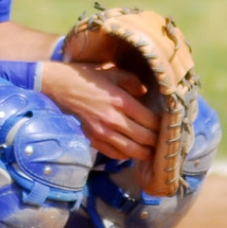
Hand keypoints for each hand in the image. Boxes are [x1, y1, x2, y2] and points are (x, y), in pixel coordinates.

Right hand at [40, 60, 158, 162]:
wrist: (60, 86)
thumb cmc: (87, 77)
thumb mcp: (112, 72)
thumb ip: (132, 81)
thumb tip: (145, 92)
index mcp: (121, 101)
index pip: (150, 121)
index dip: (161, 126)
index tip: (166, 126)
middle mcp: (113, 119)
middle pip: (144, 138)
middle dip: (156, 142)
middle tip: (163, 141)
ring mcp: (102, 132)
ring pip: (131, 151)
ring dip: (144, 153)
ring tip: (152, 152)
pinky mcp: (93, 139)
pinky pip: (114, 153)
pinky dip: (126, 155)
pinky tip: (131, 151)